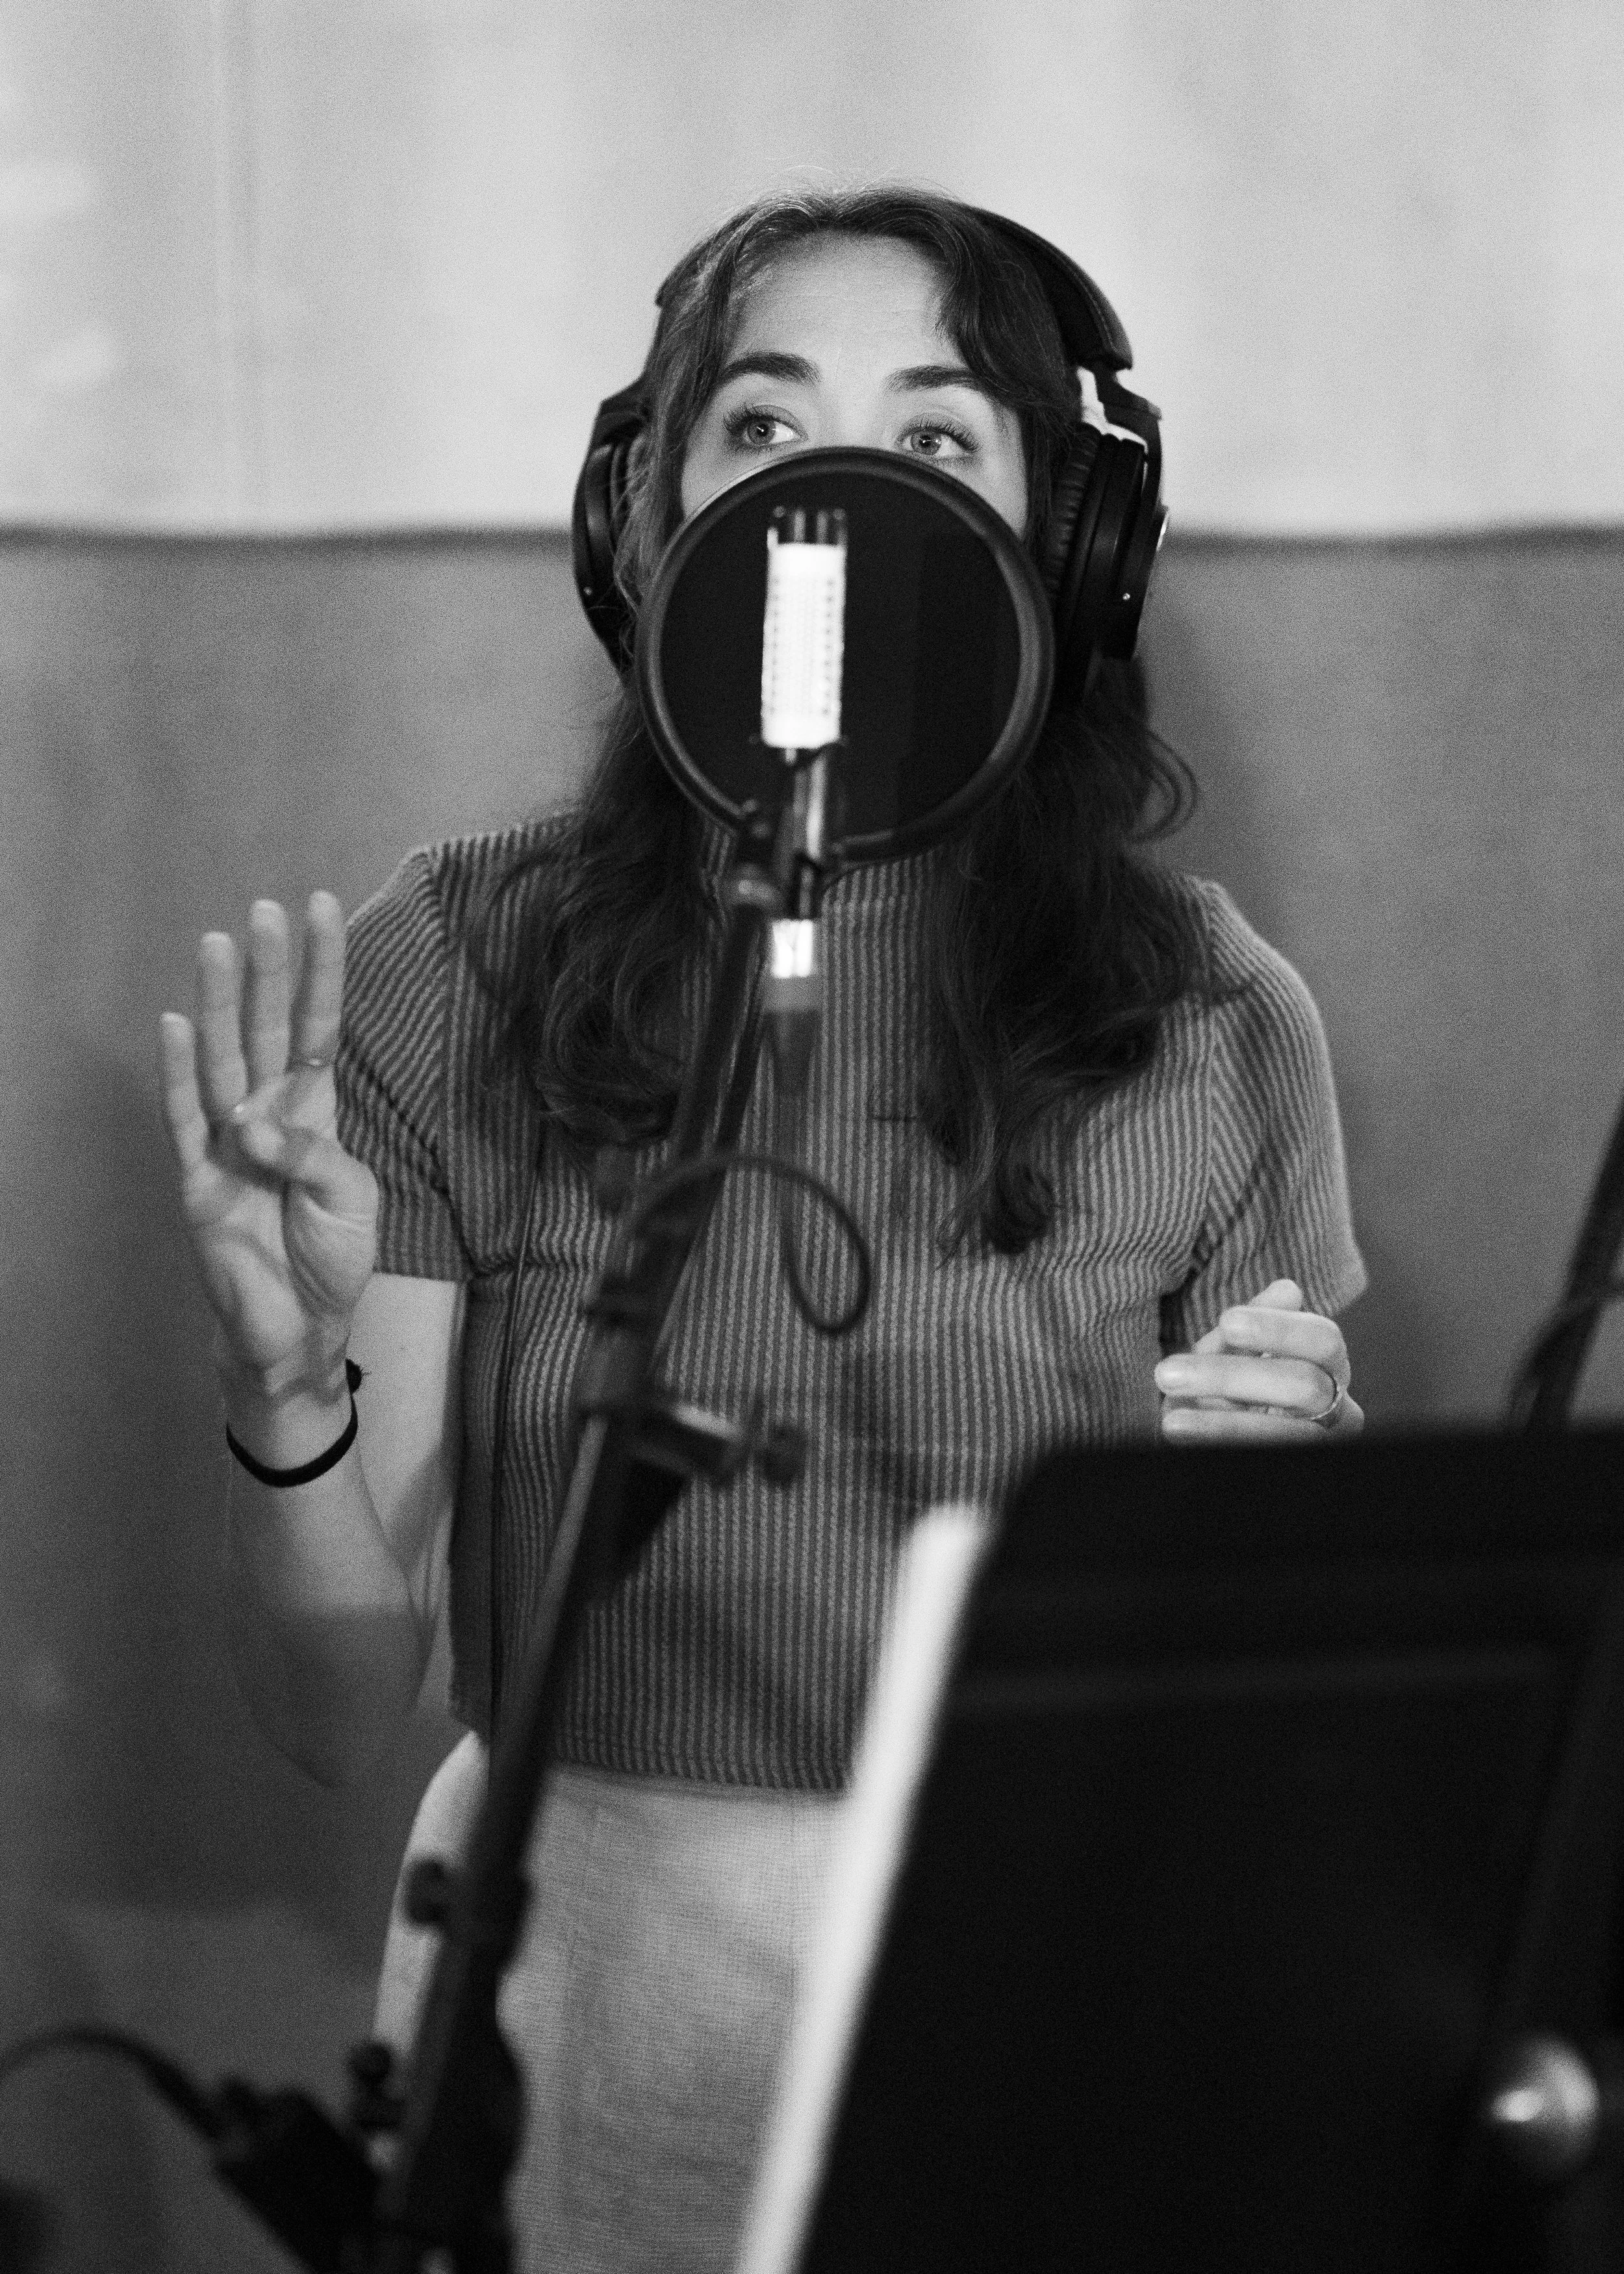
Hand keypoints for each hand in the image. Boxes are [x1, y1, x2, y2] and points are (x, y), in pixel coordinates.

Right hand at [159, 894, 377, 1397]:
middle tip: (263, 909)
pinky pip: (184, 1118)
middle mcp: (270, 1112)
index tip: (321, 907)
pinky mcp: (197, 1178)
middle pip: (268, 1026)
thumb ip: (317, 1156)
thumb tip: (254, 1127)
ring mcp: (229, 1141)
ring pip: (223, 1057)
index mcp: (317, 1109)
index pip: (319, 1023)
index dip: (320, 967)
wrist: (298, 1327)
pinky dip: (177, 1073)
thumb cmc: (331, 1258)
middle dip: (267, 969)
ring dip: (220, 1002)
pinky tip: (172, 1024)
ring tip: (217, 944)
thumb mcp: (352, 1199)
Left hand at [1154, 1278, 1362, 1442]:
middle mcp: (1337, 1407)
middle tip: (1166, 1372)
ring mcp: (1322, 1444)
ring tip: (1171, 1420)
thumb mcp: (1234, 1353)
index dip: (1279, 1329)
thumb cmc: (1229, 1390)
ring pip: (1287, 1434)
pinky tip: (1185, 1438)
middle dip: (1232, 1376)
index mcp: (1328, 1366)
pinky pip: (1267, 1459)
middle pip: (1303, 1384)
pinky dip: (1223, 1446)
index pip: (1324, 1339)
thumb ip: (1256, 1324)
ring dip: (1222, 1425)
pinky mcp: (1298, 1467)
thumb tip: (1288, 1290)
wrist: (1213, 1440)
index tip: (1227, 1322)